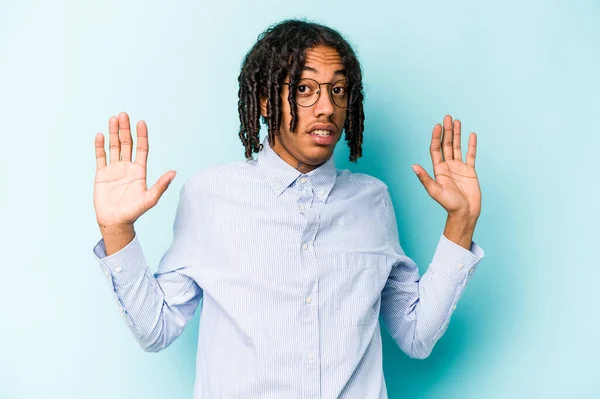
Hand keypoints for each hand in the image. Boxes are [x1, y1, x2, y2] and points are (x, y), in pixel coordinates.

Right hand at [93, 112, 175, 228]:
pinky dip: (99, 146)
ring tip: (113, 118)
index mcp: (139, 171)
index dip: (141, 136)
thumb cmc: (134, 212)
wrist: (115, 221)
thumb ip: (161, 185)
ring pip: (114, 147)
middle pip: (127, 144)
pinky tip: (100, 135)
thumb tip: (174, 172)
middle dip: (125, 129)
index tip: (141, 122)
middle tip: (123, 114)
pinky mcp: (101, 174)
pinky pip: (100, 157)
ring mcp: (114, 170)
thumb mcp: (150, 199)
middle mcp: (127, 167)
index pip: (141, 149)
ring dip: (113, 133)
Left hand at [412, 115, 480, 220]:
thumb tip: (413, 166)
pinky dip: (471, 145)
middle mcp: (448, 166)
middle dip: (447, 131)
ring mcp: (459, 167)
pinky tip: (471, 135)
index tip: (437, 126)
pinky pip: (471, 155)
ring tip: (457, 121)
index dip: (436, 137)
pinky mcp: (470, 171)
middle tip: (448, 117)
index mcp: (438, 169)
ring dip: (457, 134)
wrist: (465, 213)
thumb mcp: (435, 191)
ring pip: (457, 147)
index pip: (436, 149)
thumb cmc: (449, 204)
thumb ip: (425, 178)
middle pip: (446, 145)